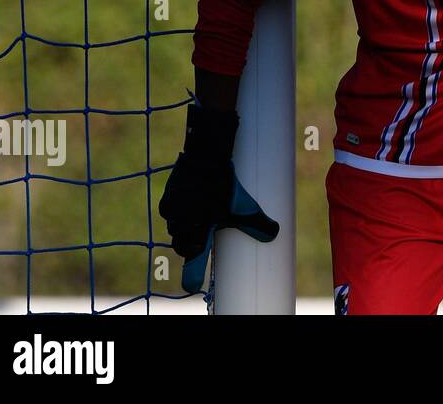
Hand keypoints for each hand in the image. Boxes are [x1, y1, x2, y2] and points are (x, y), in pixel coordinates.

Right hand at [159, 100, 279, 293]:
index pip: (191, 259)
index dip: (192, 274)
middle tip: (204, 237)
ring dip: (186, 226)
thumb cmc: (224, 185)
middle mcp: (177, 223)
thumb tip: (275, 234)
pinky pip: (172, 211)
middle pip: (183, 243)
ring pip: (176, 226)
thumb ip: (258, 224)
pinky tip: (193, 203)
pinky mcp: (166, 197)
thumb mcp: (243, 207)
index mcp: (194, 231)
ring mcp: (169, 210)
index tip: (193, 286)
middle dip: (193, 243)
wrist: (206, 157)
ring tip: (201, 216)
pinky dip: (181, 211)